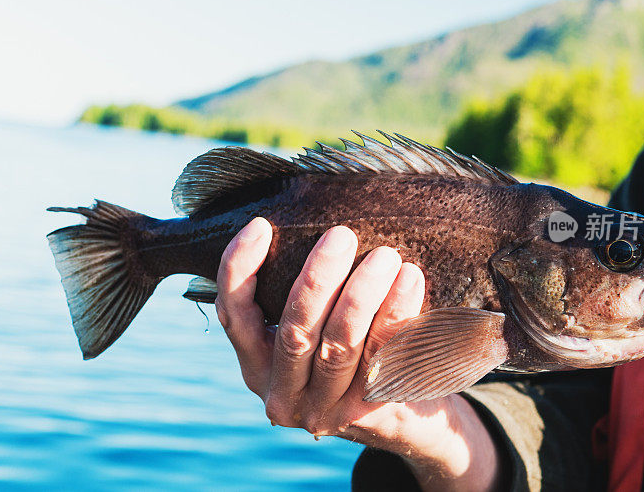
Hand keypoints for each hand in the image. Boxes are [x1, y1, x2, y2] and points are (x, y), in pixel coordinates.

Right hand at [215, 217, 501, 490]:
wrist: (401, 421)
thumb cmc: (347, 354)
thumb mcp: (311, 335)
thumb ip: (301, 296)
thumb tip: (308, 221)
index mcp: (257, 366)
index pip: (234, 316)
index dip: (239, 269)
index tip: (260, 225)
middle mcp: (283, 394)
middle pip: (294, 331)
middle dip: (317, 278)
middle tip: (341, 235)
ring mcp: (326, 408)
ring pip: (339, 345)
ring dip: (361, 294)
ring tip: (385, 255)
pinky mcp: (369, 410)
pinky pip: (383, 354)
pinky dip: (396, 312)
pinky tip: (409, 278)